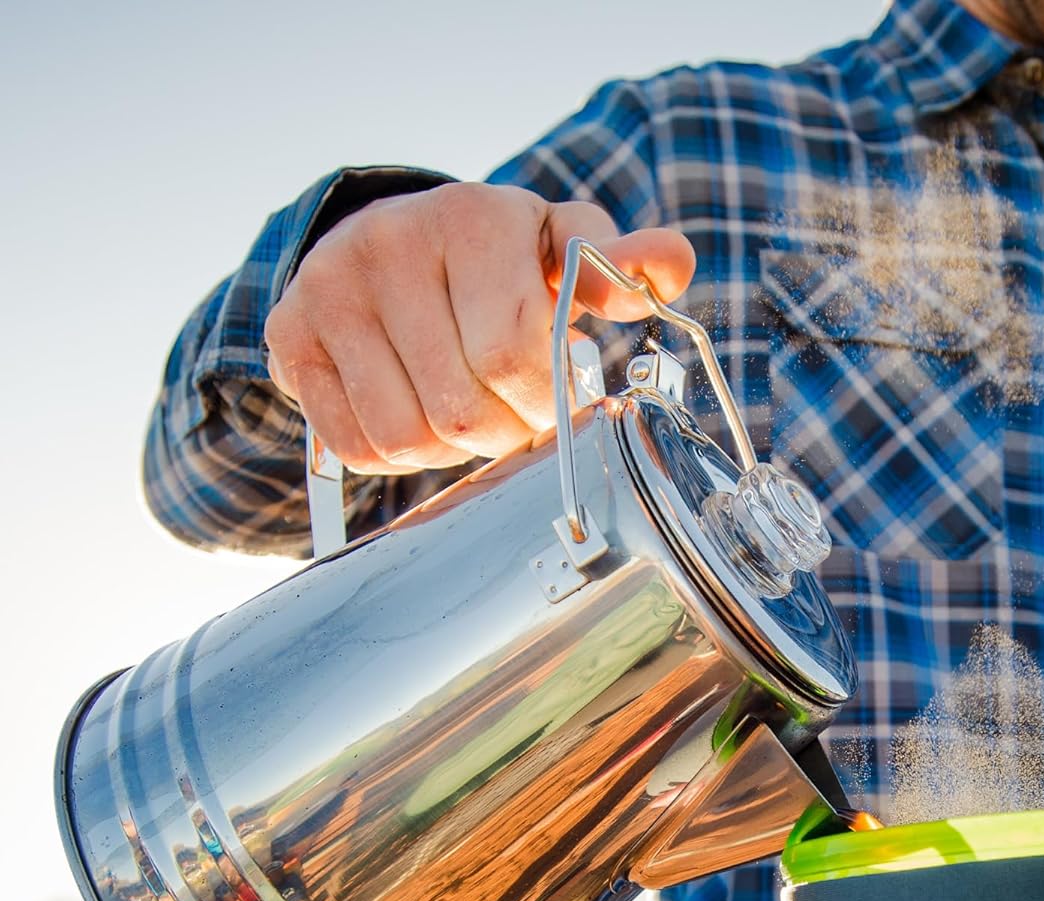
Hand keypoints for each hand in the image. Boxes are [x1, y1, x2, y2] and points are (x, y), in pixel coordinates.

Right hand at [265, 182, 694, 473]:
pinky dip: (397, 457)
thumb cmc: (496, 260)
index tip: (555, 402)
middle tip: (515, 418)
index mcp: (472, 219)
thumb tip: (670, 265)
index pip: (511, 352)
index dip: (542, 403)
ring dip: (451, 451)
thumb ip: (615, 263)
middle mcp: (390, 244)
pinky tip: (416, 416)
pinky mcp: (291, 335)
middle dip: (505, 434)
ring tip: (467, 414)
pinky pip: (356, 445)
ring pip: (408, 438)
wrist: (391, 238)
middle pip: (463, 408)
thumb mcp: (560, 246)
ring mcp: (330, 290)